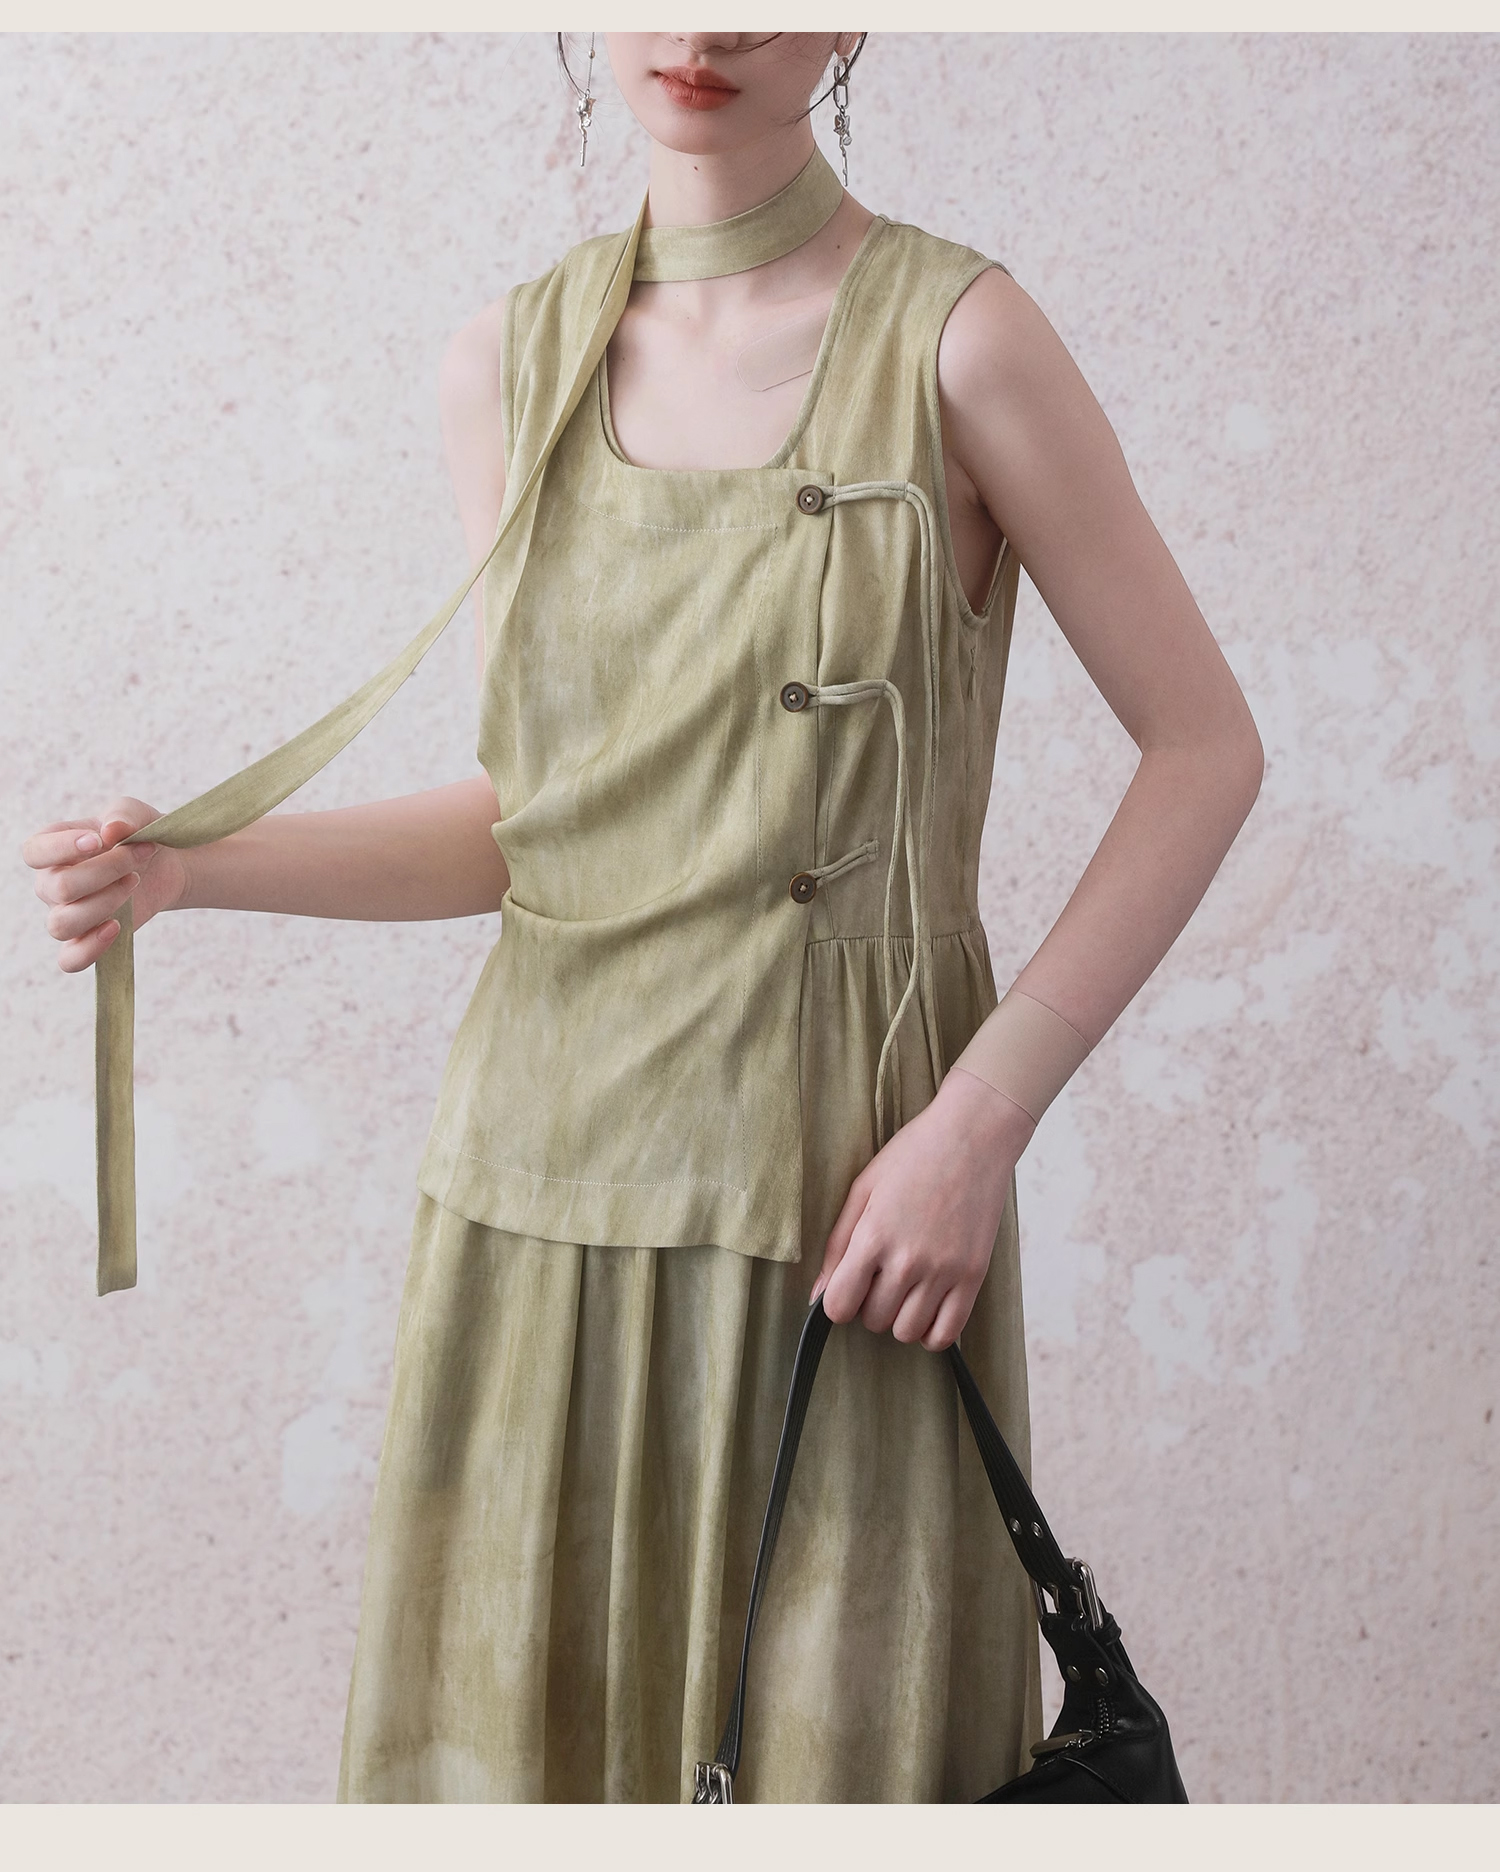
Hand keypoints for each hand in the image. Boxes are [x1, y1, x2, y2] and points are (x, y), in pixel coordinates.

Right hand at [22, 797, 186, 972]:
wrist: (165, 864)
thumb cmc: (138, 835)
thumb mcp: (135, 815)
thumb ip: (122, 815)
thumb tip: (110, 831)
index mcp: (51, 849)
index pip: (34, 852)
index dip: (61, 848)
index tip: (99, 840)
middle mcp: (50, 884)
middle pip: (59, 888)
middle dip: (106, 870)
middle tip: (138, 855)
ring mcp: (65, 914)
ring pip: (61, 924)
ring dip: (105, 903)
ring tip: (134, 882)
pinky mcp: (86, 940)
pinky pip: (70, 960)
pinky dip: (90, 949)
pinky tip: (117, 927)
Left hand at [812, 1066, 1035, 1350]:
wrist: (972, 1137)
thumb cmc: (914, 1155)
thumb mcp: (863, 1189)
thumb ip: (838, 1245)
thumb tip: (819, 1293)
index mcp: (874, 1236)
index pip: (840, 1305)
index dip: (838, 1302)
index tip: (848, 1288)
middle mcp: (908, 1260)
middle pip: (874, 1320)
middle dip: (869, 1305)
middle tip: (879, 1277)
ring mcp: (944, 1270)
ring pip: (907, 1331)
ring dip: (899, 1318)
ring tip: (904, 1289)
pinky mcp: (973, 1276)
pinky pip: (947, 1333)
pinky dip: (932, 1332)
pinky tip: (927, 1307)